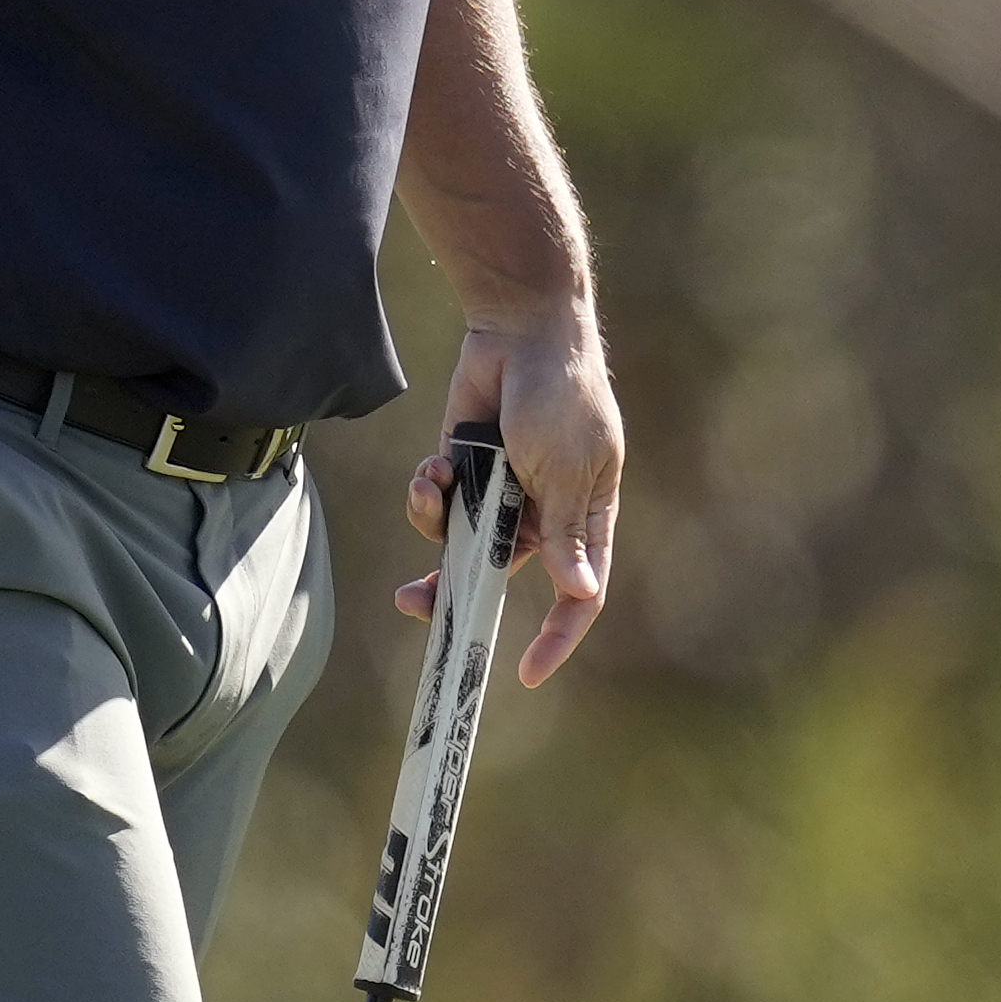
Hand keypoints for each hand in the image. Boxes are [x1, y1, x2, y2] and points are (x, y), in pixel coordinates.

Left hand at [395, 316, 620, 687]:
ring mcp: (500, 489)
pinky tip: (431, 467)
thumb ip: (564, 532)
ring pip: (458, 539)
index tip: (526, 671)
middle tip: (415, 604)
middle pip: (500, 573)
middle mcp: (542, 512)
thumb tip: (580, 594)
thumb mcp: (566, 469)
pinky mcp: (465, 465)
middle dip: (455, 589)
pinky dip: (428, 490)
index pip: (579, 593)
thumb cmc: (561, 395)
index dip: (557, 635)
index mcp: (585, 518)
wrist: (521, 330)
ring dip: (436, 522)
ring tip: (433, 485)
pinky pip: (439, 501)